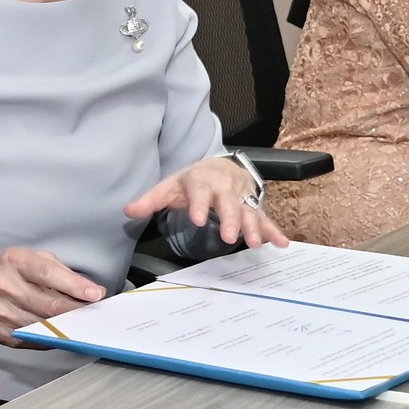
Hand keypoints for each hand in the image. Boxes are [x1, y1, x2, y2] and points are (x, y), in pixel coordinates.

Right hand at [0, 248, 104, 346]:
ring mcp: (2, 313)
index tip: (95, 294)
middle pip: (50, 305)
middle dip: (78, 310)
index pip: (48, 274)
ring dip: (68, 326)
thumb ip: (64, 273)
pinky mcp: (3, 334)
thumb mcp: (35, 259)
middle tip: (95, 312)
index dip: (74, 286)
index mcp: (15, 262)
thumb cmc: (12, 273)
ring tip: (81, 321)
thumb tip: (93, 291)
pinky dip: (53, 336)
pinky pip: (37, 339)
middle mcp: (5, 286)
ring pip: (46, 325)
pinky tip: (61, 330)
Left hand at [125, 156, 290, 250]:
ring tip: (255, 243)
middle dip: (230, 219)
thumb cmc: (192, 181)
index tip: (198, 220)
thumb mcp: (169, 186)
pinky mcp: (253, 206)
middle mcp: (223, 187)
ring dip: (253, 227)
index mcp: (201, 181)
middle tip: (230, 237)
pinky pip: (265, 218)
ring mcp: (241, 196)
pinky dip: (273, 231)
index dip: (198, 204)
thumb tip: (127, 211)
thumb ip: (150, 200)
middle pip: (228, 202)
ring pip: (248, 211)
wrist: (220, 165)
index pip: (199, 191)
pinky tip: (281, 243)